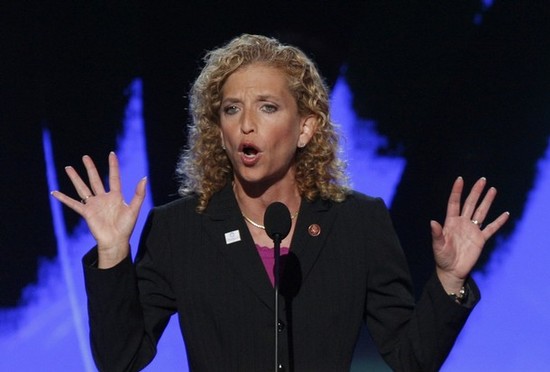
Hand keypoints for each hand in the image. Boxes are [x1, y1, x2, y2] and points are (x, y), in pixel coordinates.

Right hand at [50, 152, 146, 267]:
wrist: (116, 241)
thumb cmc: (126, 227)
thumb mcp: (134, 209)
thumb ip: (139, 194)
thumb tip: (144, 178)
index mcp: (116, 196)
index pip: (114, 177)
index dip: (113, 166)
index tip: (111, 154)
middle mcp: (103, 198)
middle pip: (95, 179)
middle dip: (90, 168)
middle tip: (85, 157)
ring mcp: (94, 205)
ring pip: (82, 188)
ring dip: (75, 178)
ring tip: (68, 168)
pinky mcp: (86, 213)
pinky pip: (73, 204)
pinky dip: (64, 198)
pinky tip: (55, 192)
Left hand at [431, 177, 508, 293]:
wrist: (452, 271)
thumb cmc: (442, 258)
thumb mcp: (438, 246)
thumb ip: (436, 234)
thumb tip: (432, 222)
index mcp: (451, 222)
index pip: (454, 203)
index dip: (457, 191)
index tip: (460, 179)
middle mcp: (462, 223)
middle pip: (470, 204)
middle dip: (476, 192)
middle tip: (482, 180)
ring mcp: (472, 230)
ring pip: (481, 212)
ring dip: (487, 201)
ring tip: (492, 189)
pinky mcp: (480, 239)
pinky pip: (491, 228)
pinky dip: (498, 222)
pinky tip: (505, 214)